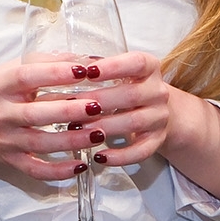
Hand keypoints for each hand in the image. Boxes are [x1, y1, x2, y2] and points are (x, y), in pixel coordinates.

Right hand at [0, 58, 130, 183]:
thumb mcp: (8, 70)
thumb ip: (44, 62)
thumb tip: (86, 59)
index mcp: (0, 85)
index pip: (26, 76)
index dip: (55, 73)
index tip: (84, 70)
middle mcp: (1, 113)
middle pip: (35, 114)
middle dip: (69, 110)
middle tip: (99, 105)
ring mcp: (5, 140)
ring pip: (39, 144)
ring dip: (71, 141)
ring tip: (99, 134)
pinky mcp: (10, 160)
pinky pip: (34, 169)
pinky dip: (58, 171)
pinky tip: (81, 165)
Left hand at [75, 51, 172, 168]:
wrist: (153, 110)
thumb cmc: (125, 88)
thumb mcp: (115, 73)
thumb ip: (93, 70)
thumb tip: (59, 70)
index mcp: (149, 68)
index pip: (137, 63)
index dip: (113, 67)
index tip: (88, 72)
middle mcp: (158, 91)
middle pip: (132, 94)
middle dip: (100, 101)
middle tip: (71, 106)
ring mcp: (160, 116)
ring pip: (135, 122)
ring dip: (105, 126)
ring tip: (79, 129)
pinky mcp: (157, 140)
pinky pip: (141, 150)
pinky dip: (120, 156)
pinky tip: (99, 157)